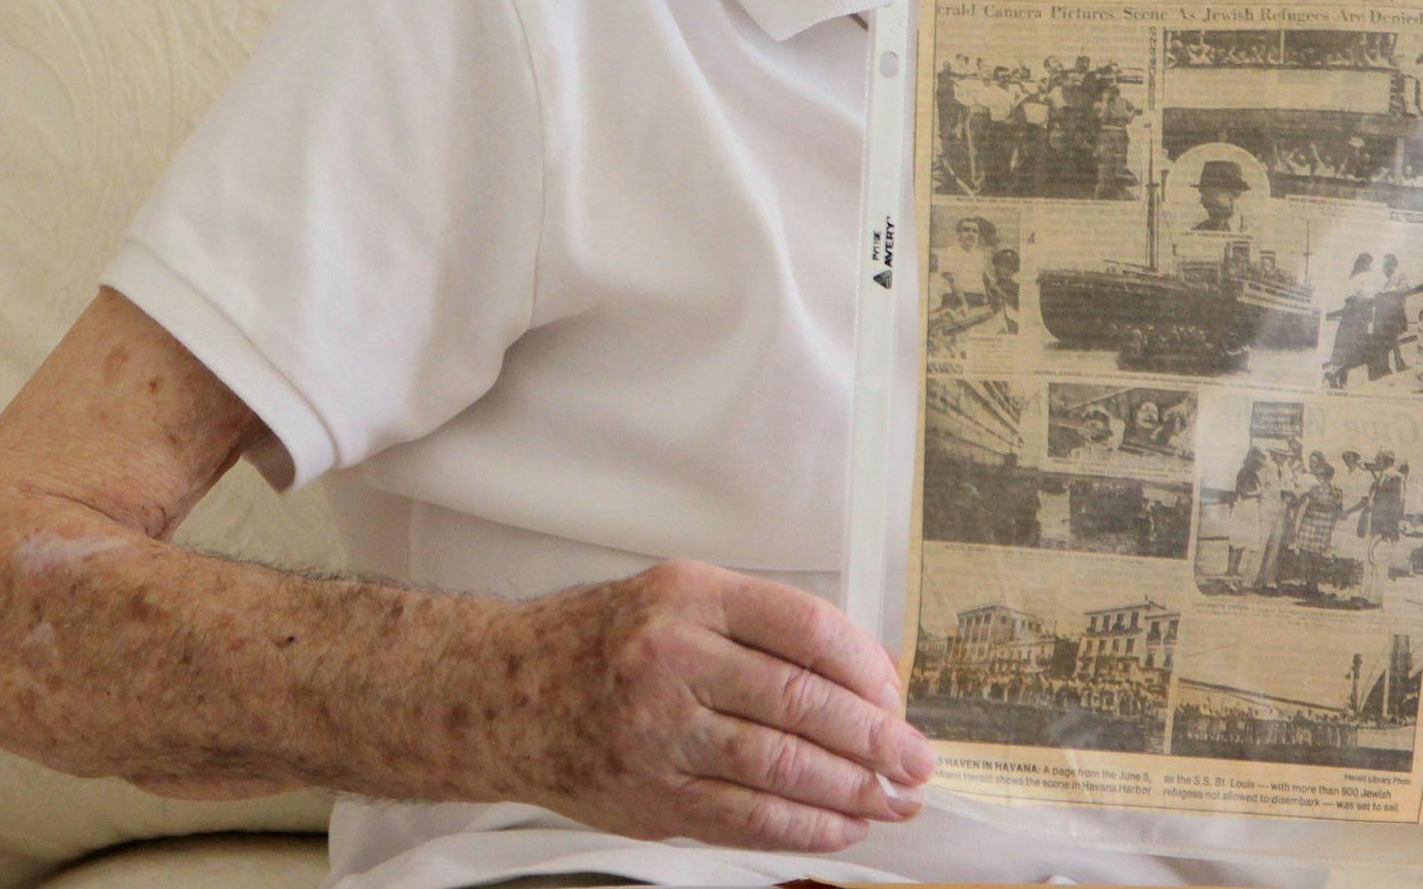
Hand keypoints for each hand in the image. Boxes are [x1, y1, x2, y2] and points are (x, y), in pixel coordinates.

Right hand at [490, 559, 934, 852]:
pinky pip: (747, 818)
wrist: (504, 692)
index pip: (804, 626)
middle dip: (876, 740)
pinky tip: (841, 828)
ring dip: (853, 792)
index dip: (866, 668)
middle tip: (918, 762)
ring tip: (894, 801)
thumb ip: (766, 629)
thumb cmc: (604, 641)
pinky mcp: (653, 794)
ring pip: (781, 766)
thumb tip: (871, 672)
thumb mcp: (680, 601)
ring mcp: (660, 731)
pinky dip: (805, 828)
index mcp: (691, 595)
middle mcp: (674, 657)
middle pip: (801, 701)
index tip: (897, 696)